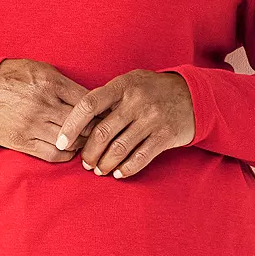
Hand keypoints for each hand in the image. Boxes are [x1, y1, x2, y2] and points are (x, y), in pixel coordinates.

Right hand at [0, 58, 101, 162]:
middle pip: (84, 123)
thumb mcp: (39, 68)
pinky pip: (53, 155)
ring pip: (71, 141)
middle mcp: (44, 104)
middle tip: (100, 130)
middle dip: (95, 128)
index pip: (88, 101)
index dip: (100, 110)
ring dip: (82, 143)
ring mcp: (33, 125)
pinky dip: (66, 155)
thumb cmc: (11, 76)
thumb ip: (64, 82)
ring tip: (85, 140)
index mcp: (50, 83)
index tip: (105, 114)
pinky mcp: (23, 141)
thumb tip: (90, 97)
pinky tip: (69, 149)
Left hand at [54, 70, 194, 178]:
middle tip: (85, 163)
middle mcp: (136, 100)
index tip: (61, 142)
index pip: (89, 105)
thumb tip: (77, 121)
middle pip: (102, 132)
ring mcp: (152, 118)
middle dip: (89, 153)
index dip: (71, 125)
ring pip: (119, 148)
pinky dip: (126, 169)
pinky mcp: (165, 135)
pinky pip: (140, 158)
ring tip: (99, 170)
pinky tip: (118, 173)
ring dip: (105, 164)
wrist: (193, 95)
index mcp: (122, 85)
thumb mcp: (130, 82)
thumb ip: (107, 97)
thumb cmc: (152, 90)